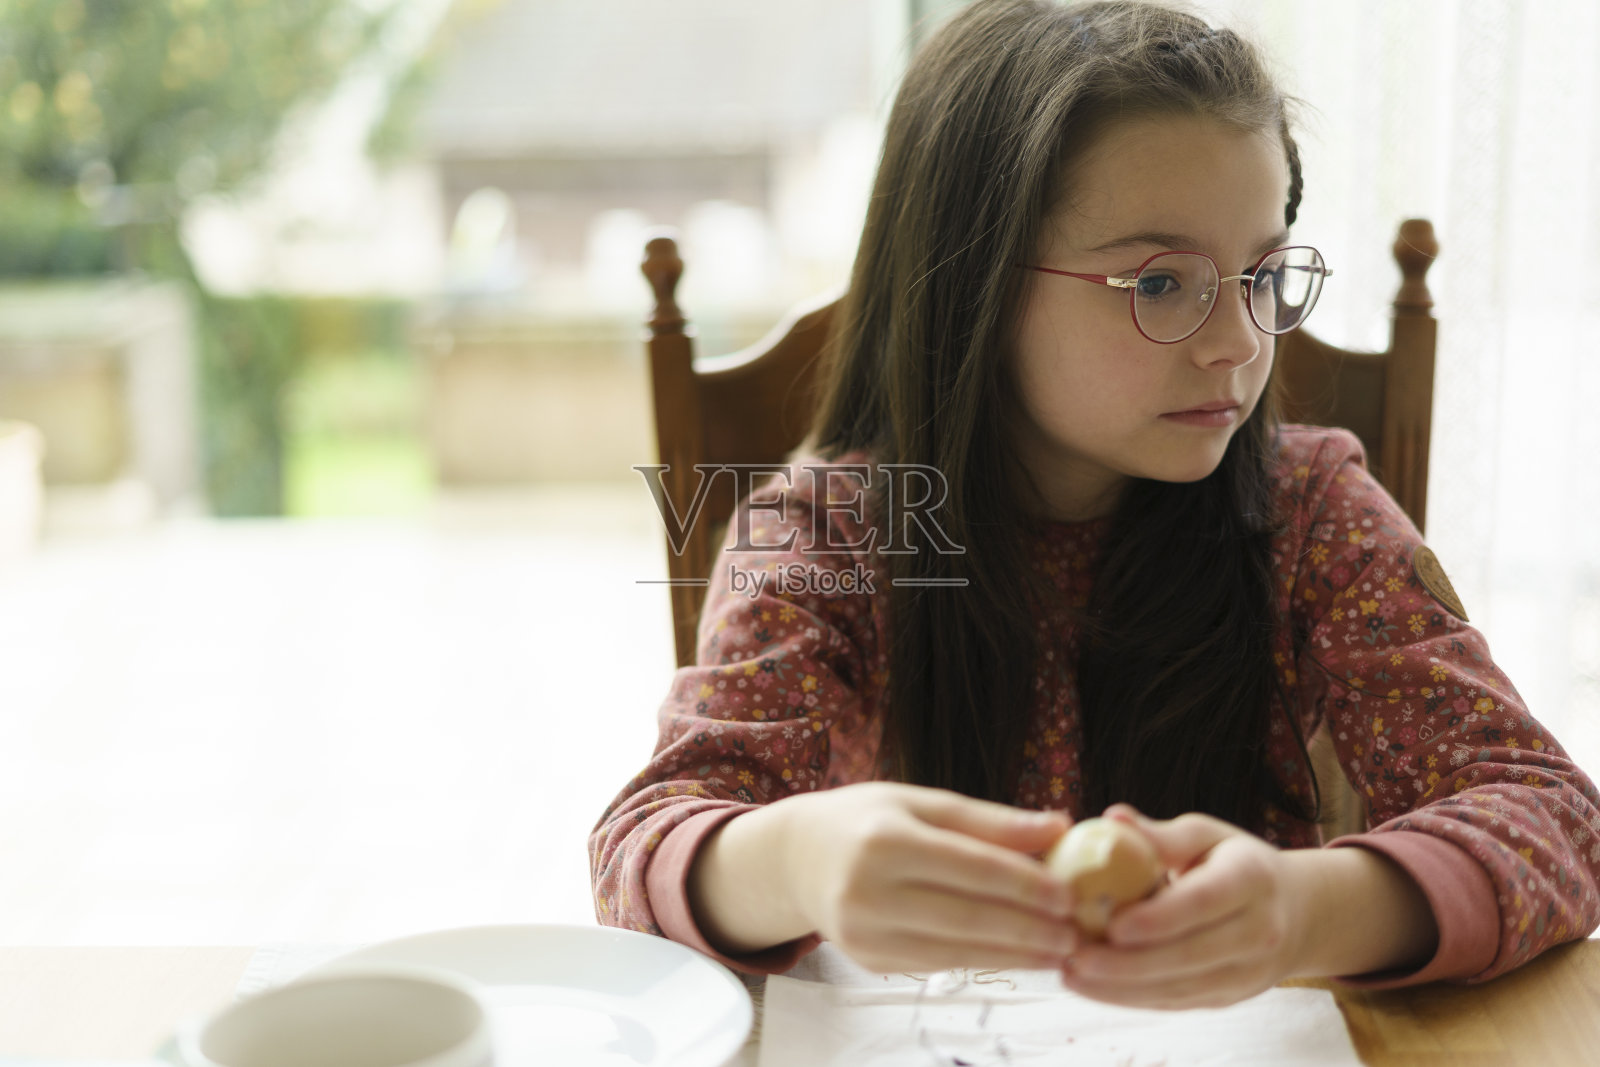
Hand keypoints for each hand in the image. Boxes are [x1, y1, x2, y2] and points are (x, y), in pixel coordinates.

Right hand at [777, 782, 1079, 973]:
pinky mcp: (869, 960)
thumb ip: (989, 821)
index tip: (1071, 893)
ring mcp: (865, 933)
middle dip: (1030, 929)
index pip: (971, 868)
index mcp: (885, 840)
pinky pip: (939, 964)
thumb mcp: (921, 802)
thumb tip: (1059, 825)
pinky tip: (1021, 956)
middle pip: (967, 917)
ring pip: (958, 950)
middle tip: (1077, 931)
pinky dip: (986, 962)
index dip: (1025, 884)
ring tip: (1061, 950)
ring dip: (1017, 955)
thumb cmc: (867, 821)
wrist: (795, 859)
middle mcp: (869, 891)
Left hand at [1056, 804, 1309, 1009]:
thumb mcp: (1207, 835)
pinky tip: (1093, 988)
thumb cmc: (1234, 861)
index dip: (1160, 918)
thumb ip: (1161, 834)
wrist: (1297, 913)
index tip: (1114, 924)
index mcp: (1253, 879)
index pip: (1204, 902)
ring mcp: (1248, 972)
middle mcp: (1259, 931)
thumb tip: (1112, 817)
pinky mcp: (1229, 998)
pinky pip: (1178, 1003)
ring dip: (1122, 988)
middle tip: (1075, 956)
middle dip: (1129, 963)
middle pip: (1189, 955)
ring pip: (1181, 988)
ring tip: (1071, 974)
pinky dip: (1133, 999)